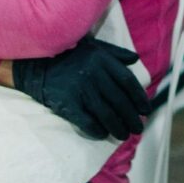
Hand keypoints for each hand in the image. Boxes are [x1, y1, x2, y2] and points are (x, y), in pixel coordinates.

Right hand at [10, 37, 149, 140]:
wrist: (38, 64)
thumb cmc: (70, 55)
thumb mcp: (94, 47)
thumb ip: (116, 54)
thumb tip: (136, 59)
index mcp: (103, 60)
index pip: (127, 82)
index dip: (139, 98)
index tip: (146, 110)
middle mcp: (94, 74)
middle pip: (119, 101)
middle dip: (131, 117)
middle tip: (138, 128)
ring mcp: (80, 89)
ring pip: (106, 114)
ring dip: (118, 127)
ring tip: (124, 135)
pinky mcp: (67, 103)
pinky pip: (86, 122)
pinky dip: (97, 130)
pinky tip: (103, 134)